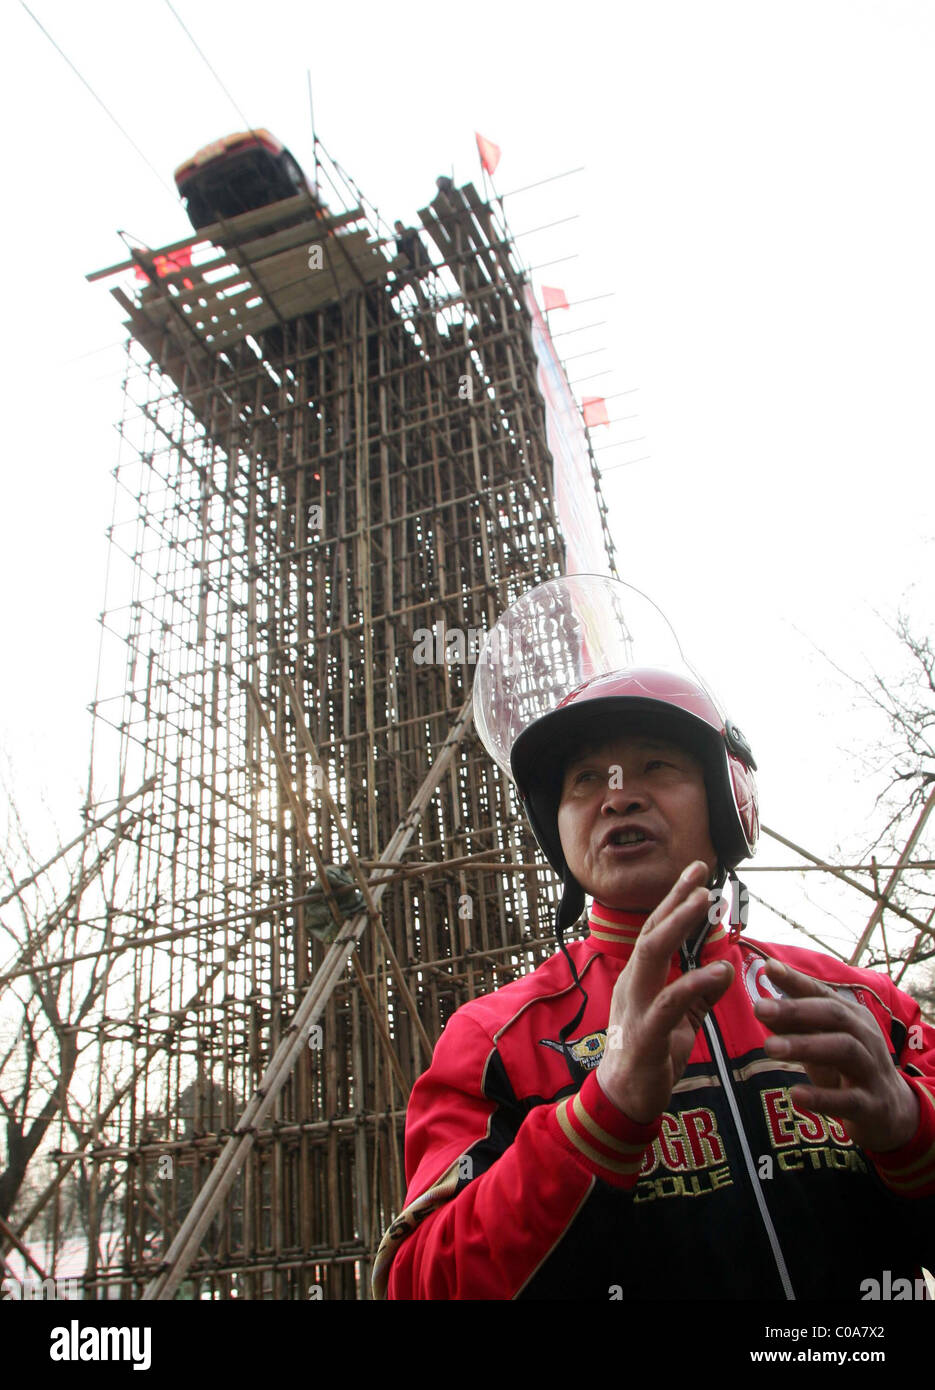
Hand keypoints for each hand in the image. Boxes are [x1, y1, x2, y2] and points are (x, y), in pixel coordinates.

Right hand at [596, 860, 733, 1123]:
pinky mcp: (646, 1034)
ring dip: (677, 924)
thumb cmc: (651, 1056)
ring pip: (652, 954)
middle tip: (701, 875)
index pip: (656, 930)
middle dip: (675, 900)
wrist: (624, 1100)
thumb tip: (723, 968)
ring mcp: (635, 1006)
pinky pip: (669, 1002)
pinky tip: (719, 971)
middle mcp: (632, 984)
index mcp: (639, 979)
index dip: (674, 900)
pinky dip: (695, 983)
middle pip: (651, 931)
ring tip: (704, 902)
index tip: (697, 873)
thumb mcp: (683, 1020)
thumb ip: (700, 994)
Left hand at [756, 960, 919, 1152]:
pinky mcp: (871, 1105)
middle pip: (834, 1015)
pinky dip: (822, 1097)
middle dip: (795, 1010)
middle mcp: (865, 1037)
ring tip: (769, 1047)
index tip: (768, 967)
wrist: (890, 1110)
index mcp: (852, 1017)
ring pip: (844, 1050)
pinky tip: (796, 1095)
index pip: (822, 993)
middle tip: (759, 1008)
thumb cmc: (847, 1067)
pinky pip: (849, 1100)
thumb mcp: (821, 1042)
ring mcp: (871, 1070)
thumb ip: (794, 1026)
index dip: (796, 980)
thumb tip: (761, 1007)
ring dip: (805, 1046)